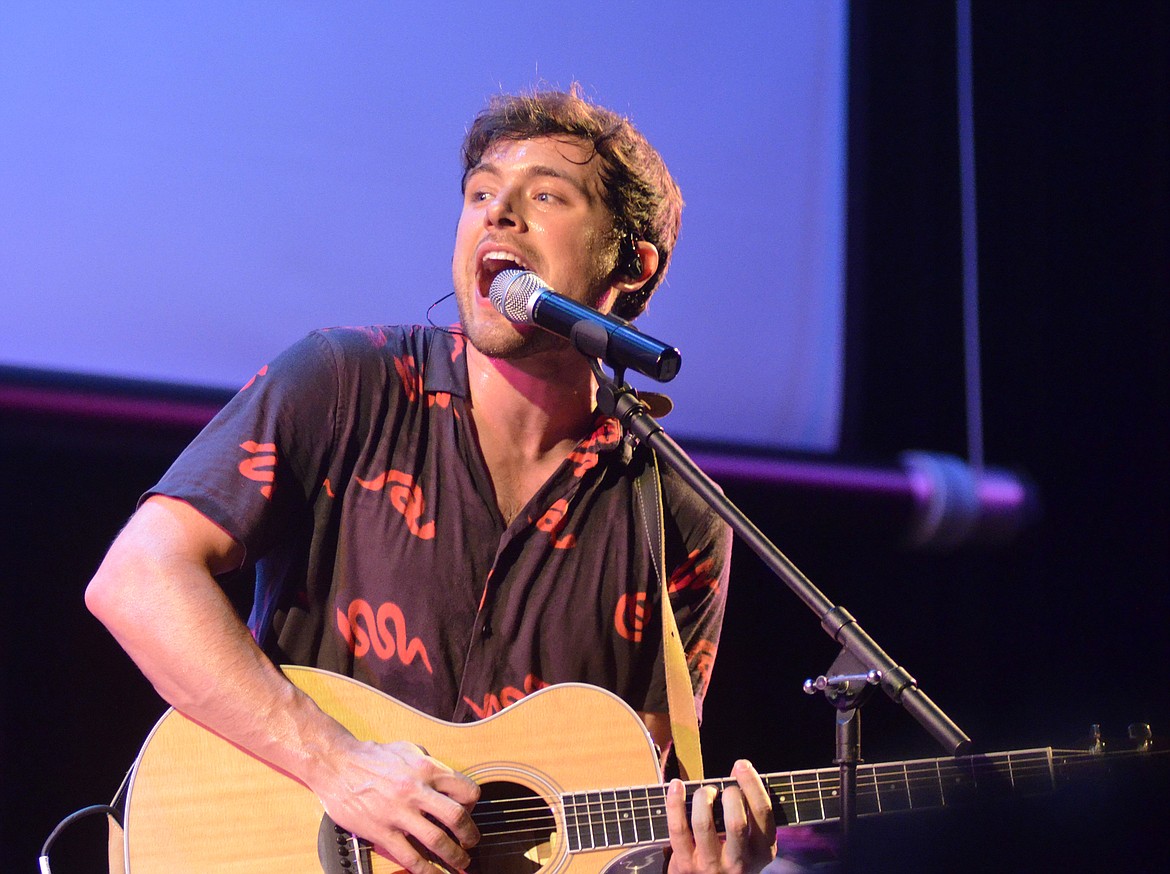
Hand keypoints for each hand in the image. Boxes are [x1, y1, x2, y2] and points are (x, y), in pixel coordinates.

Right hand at [314, 738, 480, 873]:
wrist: (336, 764)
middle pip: (457, 817)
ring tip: (460, 862)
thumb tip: (445, 777)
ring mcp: (399, 813)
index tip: (470, 812)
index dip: (473, 805)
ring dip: (454, 855)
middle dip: (470, 834)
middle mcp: (416, 790)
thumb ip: (429, 762)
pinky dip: (426, 870)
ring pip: (437, 840)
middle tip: (472, 843)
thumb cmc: (370, 756)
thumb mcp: (407, 748)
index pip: (465, 790)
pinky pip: (410, 856)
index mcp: (426, 769)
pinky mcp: (382, 831)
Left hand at [666, 759, 776, 873]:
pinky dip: (675, 803)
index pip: (763, 813)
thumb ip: (749, 809)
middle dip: (729, 794)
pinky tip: (676, 785)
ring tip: (706, 792)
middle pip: (736, 822)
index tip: (741, 765)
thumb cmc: (732, 854)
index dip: (752, 784)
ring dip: (703, 797)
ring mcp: (711, 866)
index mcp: (762, 851)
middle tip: (723, 789)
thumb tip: (739, 768)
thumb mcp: (751, 840)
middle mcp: (740, 863)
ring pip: (704, 824)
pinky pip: (678, 829)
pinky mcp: (686, 866)